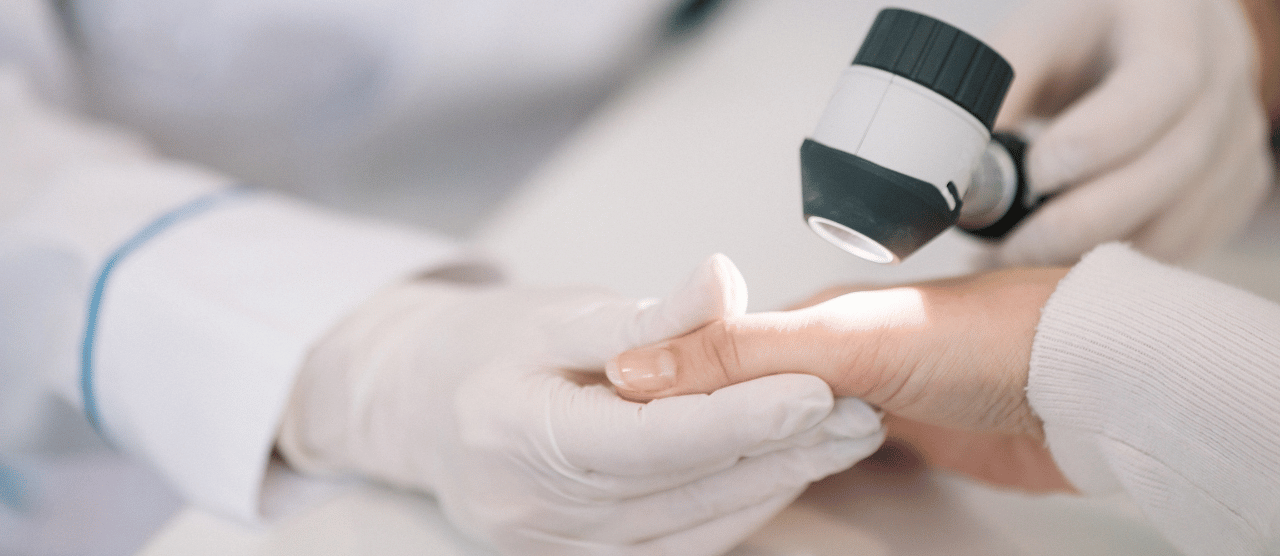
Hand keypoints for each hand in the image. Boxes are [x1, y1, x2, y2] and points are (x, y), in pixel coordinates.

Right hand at [277, 255, 884, 554]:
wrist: (419, 411)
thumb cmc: (486, 350)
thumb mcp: (555, 312)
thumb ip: (644, 314)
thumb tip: (724, 280)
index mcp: (516, 433)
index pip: (646, 437)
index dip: (735, 418)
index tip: (813, 391)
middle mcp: (533, 509)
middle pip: (680, 489)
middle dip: (779, 451)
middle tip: (859, 414)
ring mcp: (556, 549)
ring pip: (690, 528)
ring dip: (773, 483)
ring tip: (842, 438)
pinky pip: (676, 550)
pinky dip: (736, 510)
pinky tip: (784, 473)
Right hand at [607, 267, 1073, 492]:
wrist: (1086, 383)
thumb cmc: (983, 340)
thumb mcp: (844, 340)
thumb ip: (740, 352)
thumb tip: (634, 363)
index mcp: (804, 317)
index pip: (706, 356)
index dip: (659, 387)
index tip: (610, 420)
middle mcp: (827, 354)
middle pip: (737, 397)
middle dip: (692, 424)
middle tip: (638, 462)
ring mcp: (863, 397)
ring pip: (776, 431)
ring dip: (741, 451)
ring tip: (688, 479)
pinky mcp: (898, 438)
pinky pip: (822, 458)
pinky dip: (790, 470)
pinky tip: (771, 484)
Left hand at [990, 0, 1274, 265]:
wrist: (1142, 41)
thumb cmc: (1081, 37)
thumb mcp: (1034, 42)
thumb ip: (994, 96)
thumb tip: (947, 173)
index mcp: (1174, 21)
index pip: (1161, 84)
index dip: (1098, 140)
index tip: (1032, 175)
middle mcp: (1225, 76)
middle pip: (1173, 166)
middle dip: (1081, 221)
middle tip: (1007, 250)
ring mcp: (1240, 136)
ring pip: (1181, 218)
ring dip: (1095, 254)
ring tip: (1019, 264)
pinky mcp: (1237, 184)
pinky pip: (1185, 244)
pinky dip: (1119, 264)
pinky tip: (1061, 263)